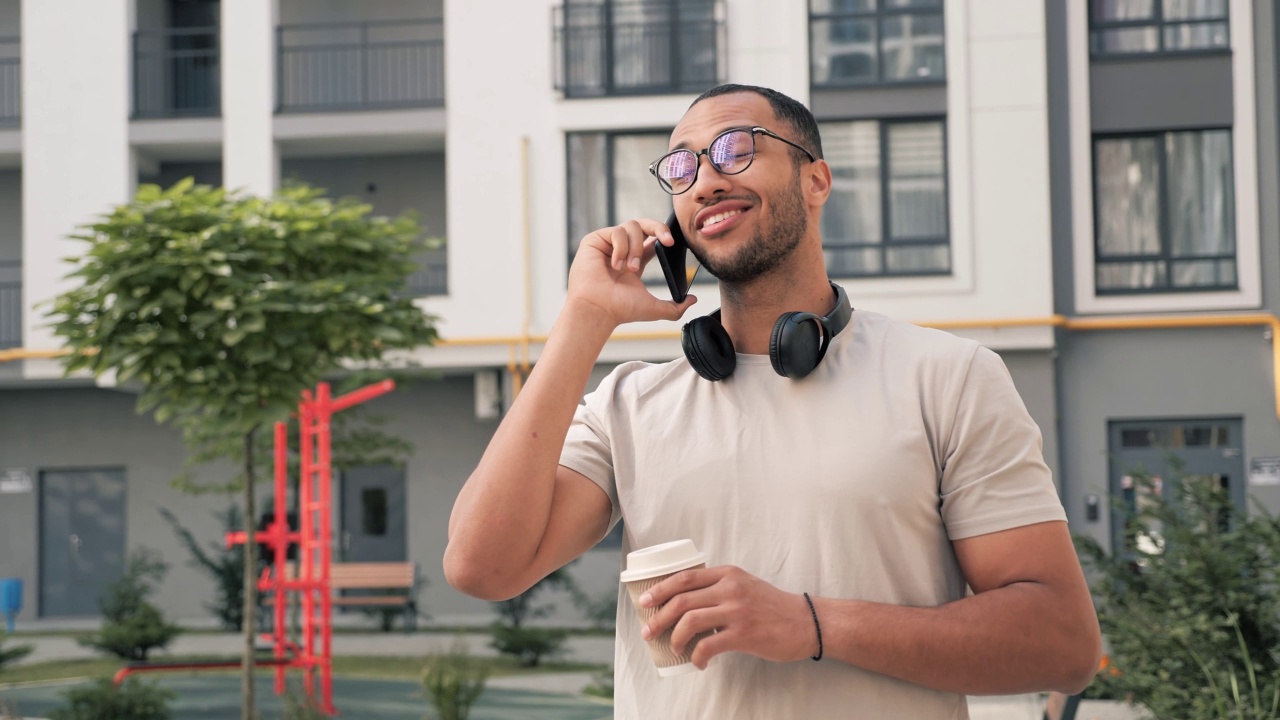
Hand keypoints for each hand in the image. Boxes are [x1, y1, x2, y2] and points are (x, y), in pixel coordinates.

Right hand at [567, 218, 696, 327]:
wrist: (598, 310)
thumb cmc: (620, 310)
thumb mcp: (654, 308)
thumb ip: (676, 306)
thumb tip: (693, 300)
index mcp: (634, 260)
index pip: (651, 239)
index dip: (663, 235)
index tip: (672, 242)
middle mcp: (621, 249)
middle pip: (644, 224)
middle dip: (659, 228)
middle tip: (668, 241)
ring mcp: (607, 243)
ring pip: (631, 226)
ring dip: (635, 248)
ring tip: (630, 268)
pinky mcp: (595, 240)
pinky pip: (616, 232)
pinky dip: (620, 248)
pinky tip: (615, 265)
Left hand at [638, 565, 816, 669]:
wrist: (805, 621)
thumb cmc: (773, 606)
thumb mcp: (745, 584)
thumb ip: (719, 587)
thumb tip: (686, 600)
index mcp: (728, 574)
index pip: (685, 577)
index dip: (660, 589)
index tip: (645, 600)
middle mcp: (730, 588)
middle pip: (681, 600)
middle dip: (658, 617)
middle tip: (648, 631)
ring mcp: (737, 611)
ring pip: (690, 621)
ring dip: (674, 637)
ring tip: (673, 647)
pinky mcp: (744, 634)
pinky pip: (708, 645)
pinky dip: (696, 656)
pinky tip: (698, 662)